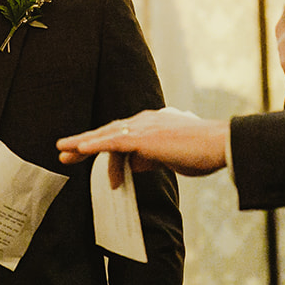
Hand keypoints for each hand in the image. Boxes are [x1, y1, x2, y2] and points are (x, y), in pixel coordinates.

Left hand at [56, 108, 228, 178]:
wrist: (223, 145)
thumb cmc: (204, 152)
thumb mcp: (171, 156)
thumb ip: (151, 156)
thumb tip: (134, 163)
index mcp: (152, 123)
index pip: (119, 135)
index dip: (99, 144)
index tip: (82, 153)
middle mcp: (145, 121)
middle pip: (107, 132)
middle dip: (83, 143)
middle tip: (62, 152)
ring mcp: (145, 128)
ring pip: (106, 136)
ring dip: (82, 144)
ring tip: (62, 152)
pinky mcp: (147, 138)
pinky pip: (115, 142)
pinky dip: (96, 145)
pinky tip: (81, 150)